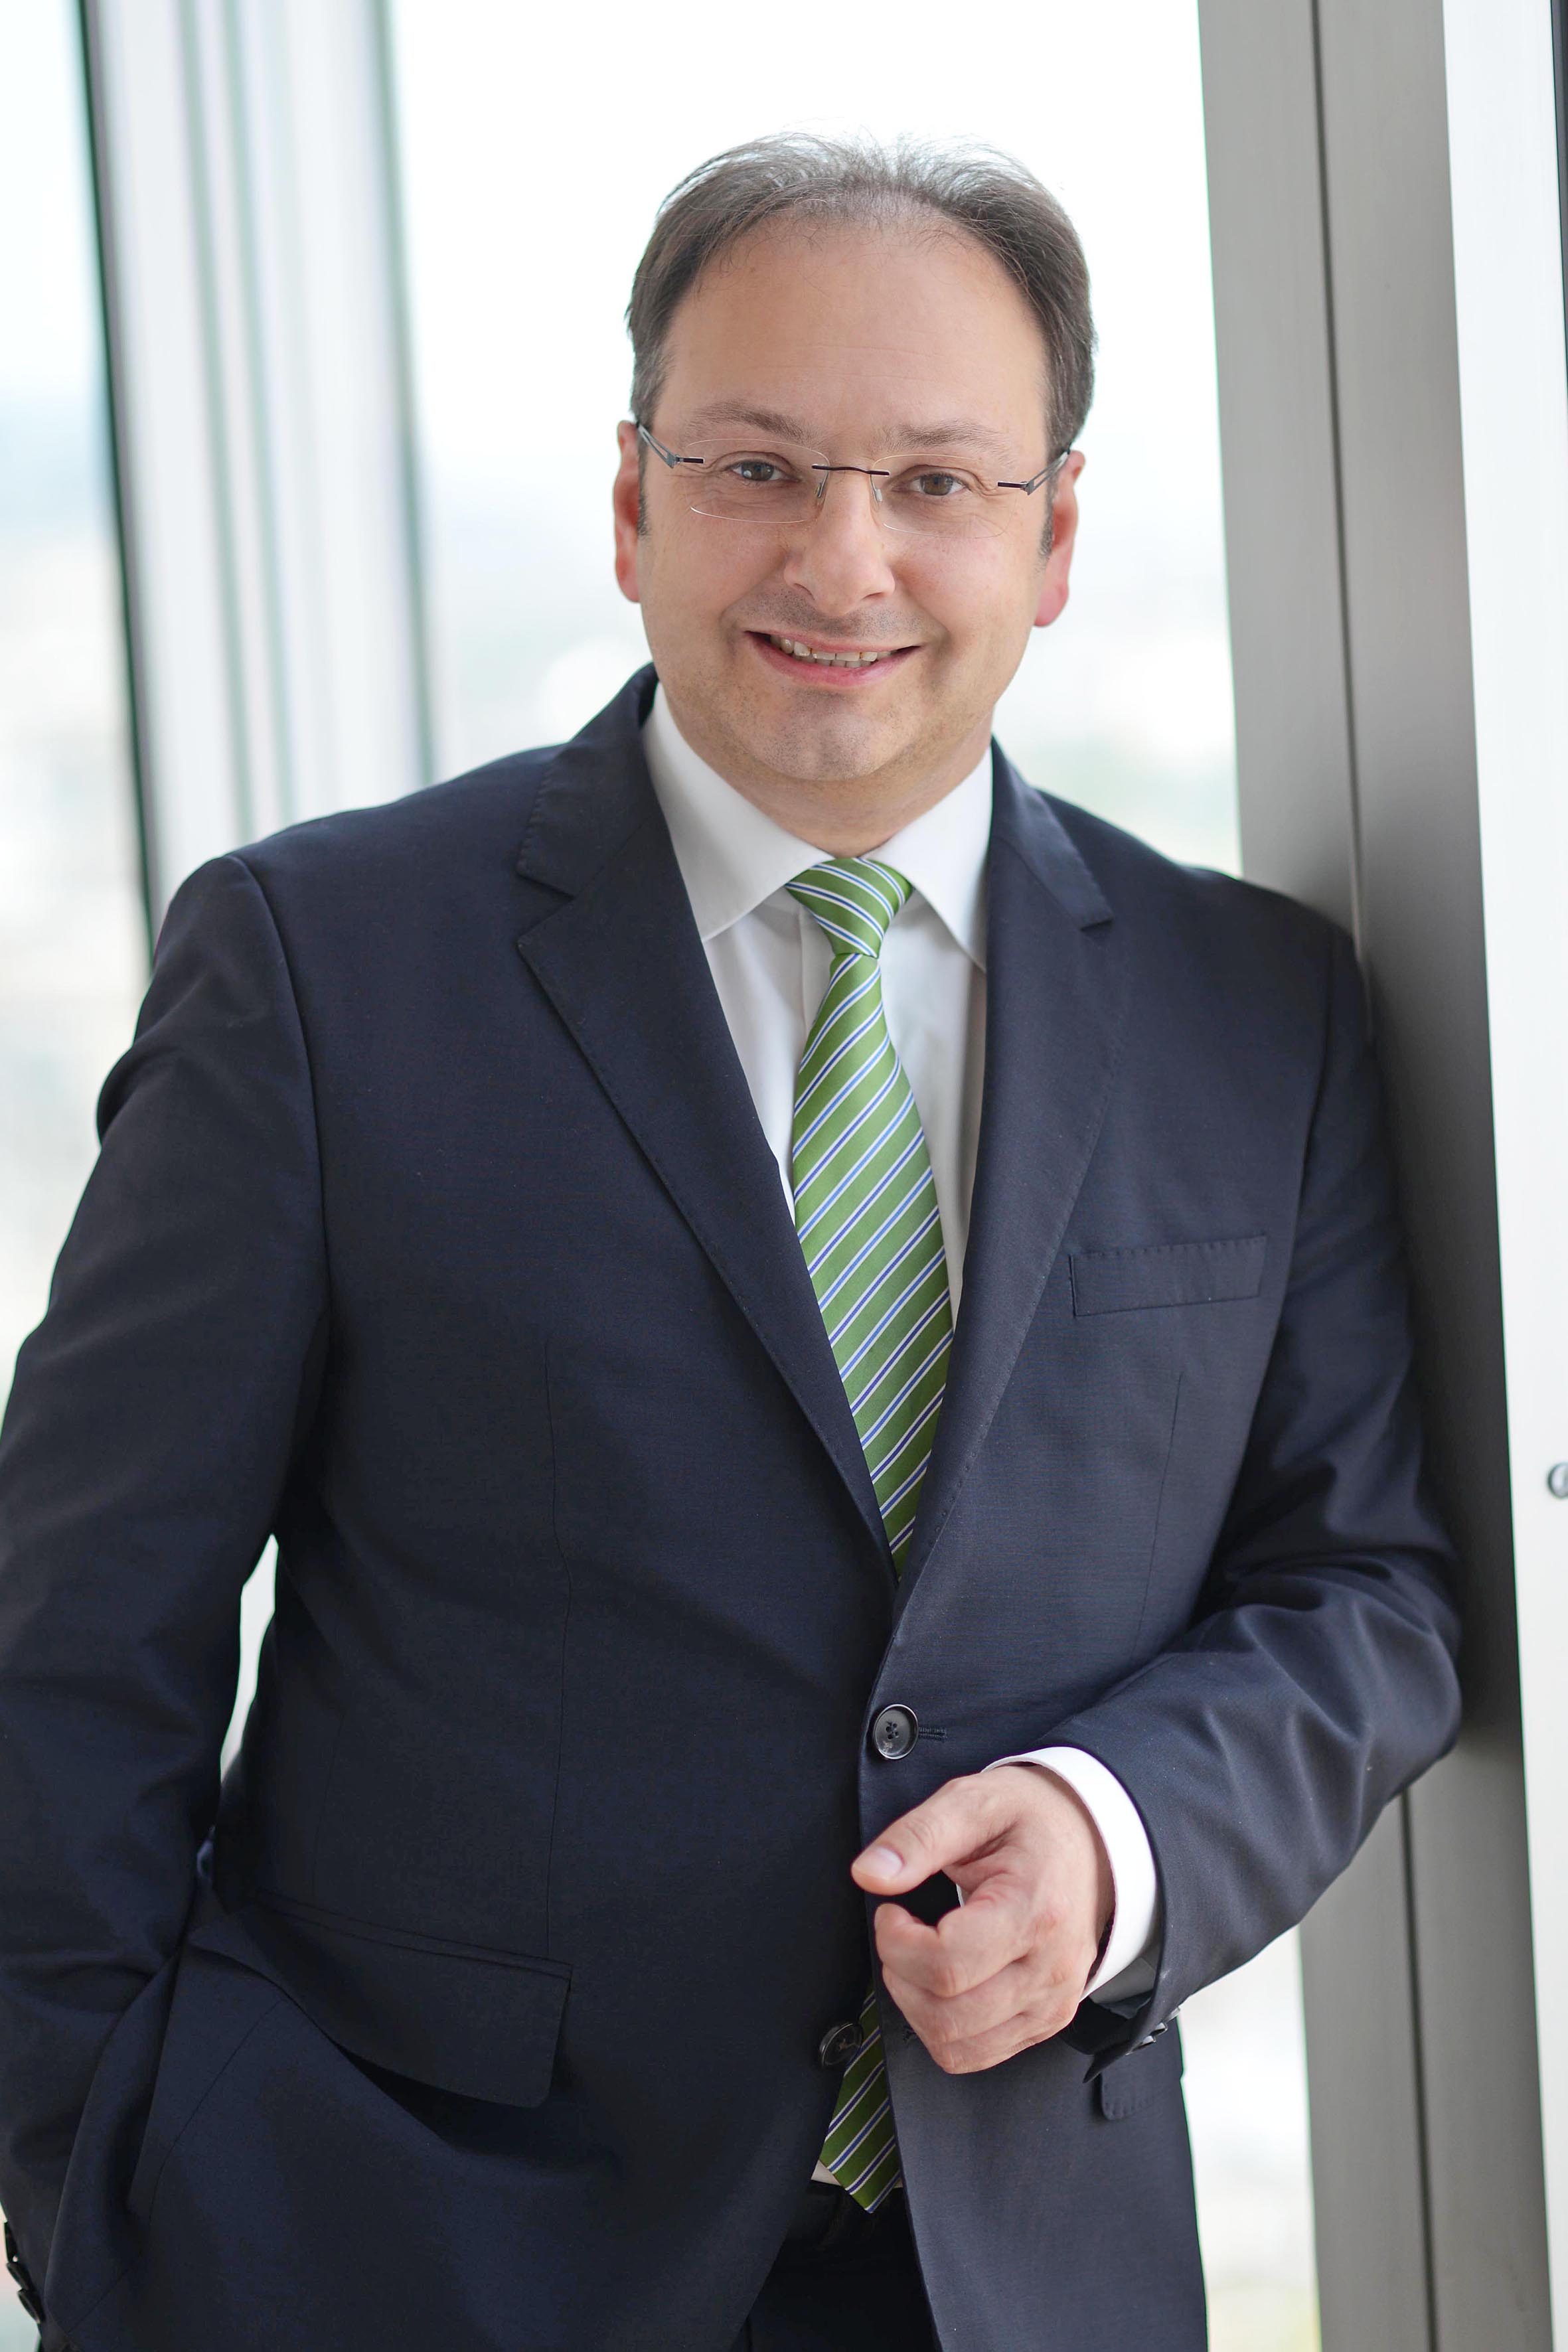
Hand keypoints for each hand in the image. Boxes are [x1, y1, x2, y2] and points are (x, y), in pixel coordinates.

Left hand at [851, 1764, 1113, 2074]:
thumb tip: (870, 1874)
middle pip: (946, 2015)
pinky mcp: (1047, 2021)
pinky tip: (943, 1981)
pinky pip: (977, 2054)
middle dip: (901, 1974)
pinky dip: (943, 2026)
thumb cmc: (1032, 1821)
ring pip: (956, 2046)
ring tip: (922, 1955)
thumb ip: (919, 1836)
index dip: (896, 1943)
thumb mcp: (973, 1802)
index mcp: (1035, 1911)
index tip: (892, 1911)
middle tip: (904, 1932)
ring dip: (917, 2006)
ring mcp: (1052, 2003)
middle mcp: (1050, 1970)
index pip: (946, 1965)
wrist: (1093, 1843)